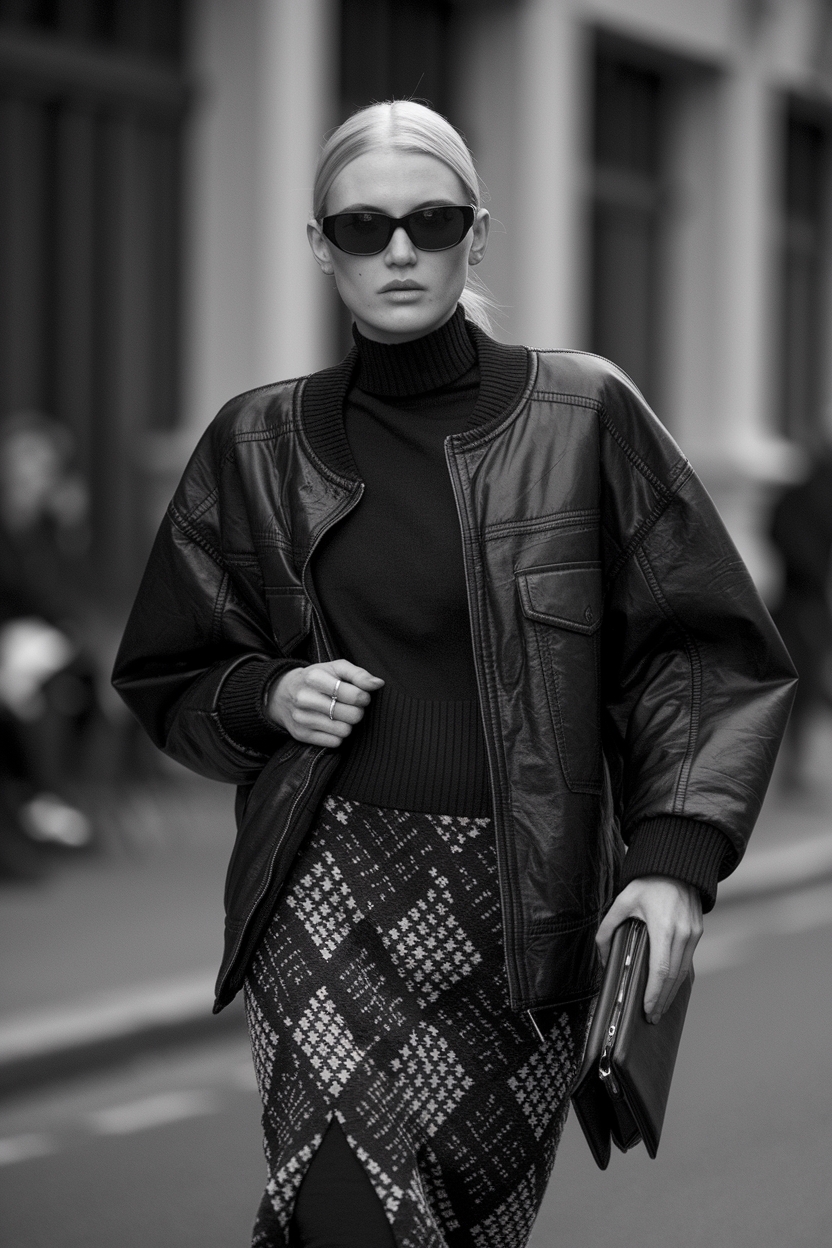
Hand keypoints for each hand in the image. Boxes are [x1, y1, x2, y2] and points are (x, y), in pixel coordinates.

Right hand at [266, 659, 383, 747]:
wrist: (281, 694)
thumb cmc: (316, 679)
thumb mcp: (335, 668)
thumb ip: (358, 674)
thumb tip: (378, 684)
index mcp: (314, 677)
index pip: (354, 695)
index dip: (364, 697)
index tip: (361, 696)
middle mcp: (305, 698)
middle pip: (352, 715)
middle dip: (357, 711)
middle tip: (351, 706)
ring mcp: (302, 718)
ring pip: (344, 731)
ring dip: (348, 724)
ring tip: (340, 714)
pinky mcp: (301, 735)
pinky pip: (334, 742)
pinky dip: (337, 735)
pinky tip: (330, 724)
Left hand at [595, 876, 702, 1023]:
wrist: (676, 865)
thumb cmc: (647, 883)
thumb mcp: (622, 901)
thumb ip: (608, 928)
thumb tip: (601, 955)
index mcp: (663, 927)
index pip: (661, 970)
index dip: (655, 993)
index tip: (647, 1010)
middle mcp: (683, 933)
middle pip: (674, 977)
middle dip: (663, 1000)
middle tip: (652, 1017)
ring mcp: (693, 933)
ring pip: (684, 972)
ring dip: (672, 992)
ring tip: (660, 1007)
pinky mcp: (697, 931)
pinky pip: (689, 961)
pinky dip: (680, 977)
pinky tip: (671, 987)